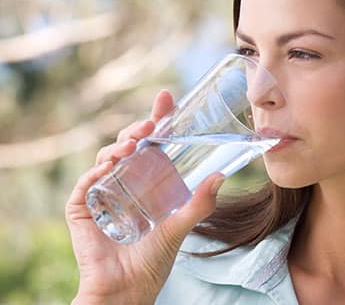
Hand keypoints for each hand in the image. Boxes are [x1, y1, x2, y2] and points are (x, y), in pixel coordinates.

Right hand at [65, 89, 224, 303]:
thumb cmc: (153, 260)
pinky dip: (94, 173)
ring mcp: (102, 193)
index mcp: (147, 181)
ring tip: (133, 146)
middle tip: (151, 124)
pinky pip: (84, 185)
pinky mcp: (83, 210)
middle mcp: (125, 182)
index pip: (152, 144)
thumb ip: (201, 204)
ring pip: (106, 158)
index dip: (157, 120)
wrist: (128, 289)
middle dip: (138, 129)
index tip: (165, 99)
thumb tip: (222, 176)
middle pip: (129, 145)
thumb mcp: (181, 226)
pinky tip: (107, 167)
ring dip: (118, 147)